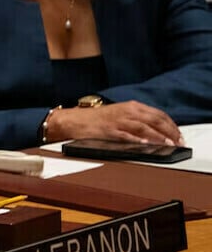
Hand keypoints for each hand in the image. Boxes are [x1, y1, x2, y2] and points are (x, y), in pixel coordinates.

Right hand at [49, 100, 183, 144]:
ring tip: (168, 144)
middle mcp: (126, 112)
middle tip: (178, 142)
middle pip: (154, 120)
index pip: (158, 114)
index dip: (171, 125)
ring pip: (143, 127)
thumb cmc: (95, 120)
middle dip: (169, 131)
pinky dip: (137, 140)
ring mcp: (117, 121)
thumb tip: (157, 131)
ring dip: (157, 136)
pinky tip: (146, 144)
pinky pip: (126, 135)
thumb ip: (137, 120)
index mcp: (131, 107)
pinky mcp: (108, 131)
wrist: (72, 120)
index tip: (179, 135)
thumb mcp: (119, 114)